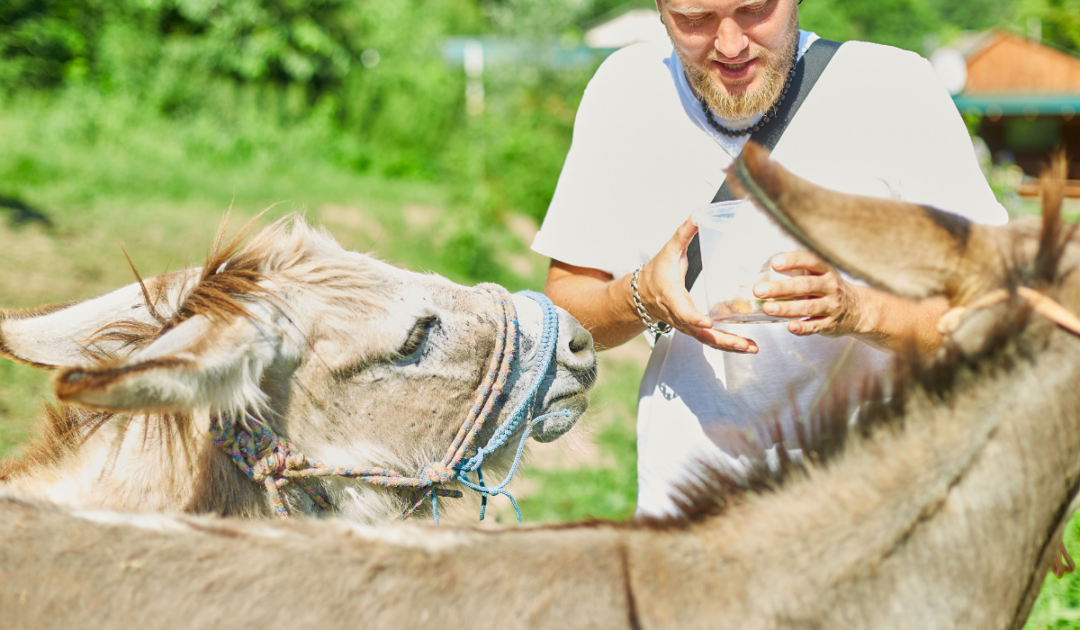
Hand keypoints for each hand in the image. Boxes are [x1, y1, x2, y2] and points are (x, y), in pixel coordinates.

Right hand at [636, 216, 758, 352]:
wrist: (641, 296)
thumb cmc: (657, 272)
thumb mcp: (668, 250)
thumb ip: (684, 233)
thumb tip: (698, 211)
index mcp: (671, 296)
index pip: (682, 310)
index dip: (694, 318)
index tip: (708, 323)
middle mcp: (678, 316)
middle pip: (700, 333)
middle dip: (722, 339)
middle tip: (744, 343)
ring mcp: (686, 326)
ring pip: (707, 341)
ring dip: (729, 346)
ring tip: (752, 348)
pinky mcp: (693, 330)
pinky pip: (710, 341)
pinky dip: (728, 345)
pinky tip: (747, 346)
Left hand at [751, 250, 864, 337]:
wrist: (858, 309)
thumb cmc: (828, 288)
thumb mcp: (820, 274)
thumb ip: (798, 271)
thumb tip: (766, 270)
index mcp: (826, 270)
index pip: (811, 261)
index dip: (794, 260)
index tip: (775, 263)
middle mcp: (831, 286)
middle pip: (806, 285)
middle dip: (781, 288)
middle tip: (759, 290)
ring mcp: (832, 306)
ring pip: (809, 307)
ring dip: (786, 308)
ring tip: (767, 308)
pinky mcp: (831, 324)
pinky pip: (815, 326)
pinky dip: (803, 327)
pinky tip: (790, 327)